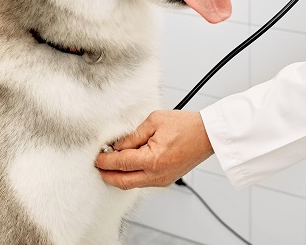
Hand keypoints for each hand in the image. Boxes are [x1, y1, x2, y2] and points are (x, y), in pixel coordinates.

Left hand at [95, 110, 212, 188]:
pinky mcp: (166, 180)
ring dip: (119, 176)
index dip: (105, 160)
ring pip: (132, 184)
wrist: (208, 135)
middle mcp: (157, 175)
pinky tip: (128, 165)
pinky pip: (143, 182)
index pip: (121, 163)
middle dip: (107, 174)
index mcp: (153, 160)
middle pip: (123, 182)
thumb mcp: (154, 121)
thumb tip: (118, 145)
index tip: (97, 156)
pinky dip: (132, 175)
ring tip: (111, 163)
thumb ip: (133, 135)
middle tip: (98, 165)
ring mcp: (162, 180)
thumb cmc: (187, 126)